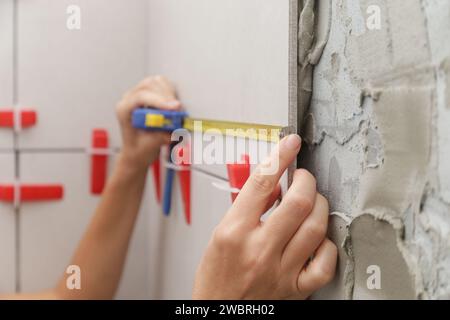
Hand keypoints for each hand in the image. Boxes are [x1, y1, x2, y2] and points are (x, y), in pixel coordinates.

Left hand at [116, 76, 180, 170]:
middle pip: (150, 84)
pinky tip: (173, 106)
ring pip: (157, 81)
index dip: (159, 100)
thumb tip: (177, 124)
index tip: (175, 107)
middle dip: (167, 96)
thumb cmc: (140, 150)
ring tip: (176, 109)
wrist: (137, 152)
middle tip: (179, 111)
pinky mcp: (149, 94)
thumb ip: (162, 135)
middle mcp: (129, 98)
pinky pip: (162, 85)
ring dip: (170, 93)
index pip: (141, 97)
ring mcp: (138, 94)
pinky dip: (171, 92)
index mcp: (124, 110)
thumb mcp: (151, 146)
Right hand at [193, 134, 336, 299]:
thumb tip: (272, 185)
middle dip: (306, 181)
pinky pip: (324, 263)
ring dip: (319, 206)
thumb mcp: (219, 235)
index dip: (280, 156)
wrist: (219, 313)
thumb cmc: (216, 278)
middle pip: (297, 201)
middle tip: (303, 178)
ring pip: (316, 227)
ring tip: (312, 202)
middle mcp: (259, 250)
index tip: (290, 144)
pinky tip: (318, 238)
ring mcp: (280, 271)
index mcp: (234, 233)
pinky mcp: (296, 289)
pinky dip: (326, 245)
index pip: (262, 182)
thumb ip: (246, 208)